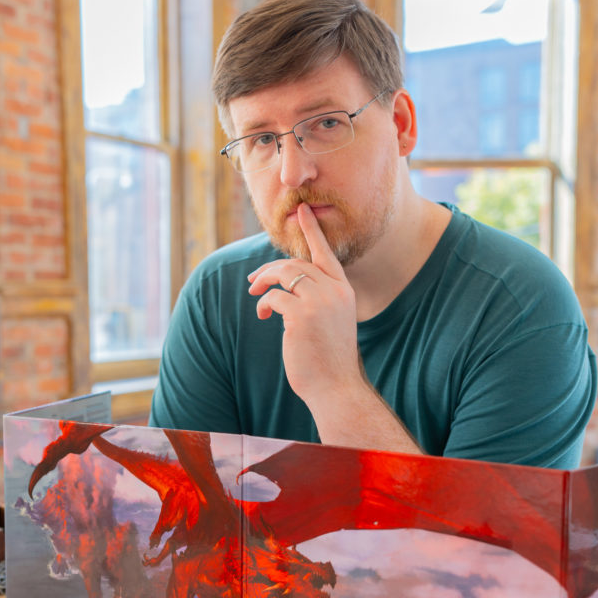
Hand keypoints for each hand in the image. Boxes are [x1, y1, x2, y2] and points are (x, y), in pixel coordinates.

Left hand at [247, 203, 360, 408]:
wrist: (336, 387)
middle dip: (270, 269)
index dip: (312, 231)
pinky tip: (263, 315)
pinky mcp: (302, 316)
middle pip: (296, 263)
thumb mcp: (330, 321)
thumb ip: (317, 298)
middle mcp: (335, 291)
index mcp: (344, 290)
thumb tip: (285, 286)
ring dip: (264, 281)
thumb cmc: (330, 358)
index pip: (326, 253)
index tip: (302, 211)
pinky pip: (274, 297)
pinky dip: (264, 303)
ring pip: (284, 273)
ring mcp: (320, 302)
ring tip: (254, 293)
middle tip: (253, 282)